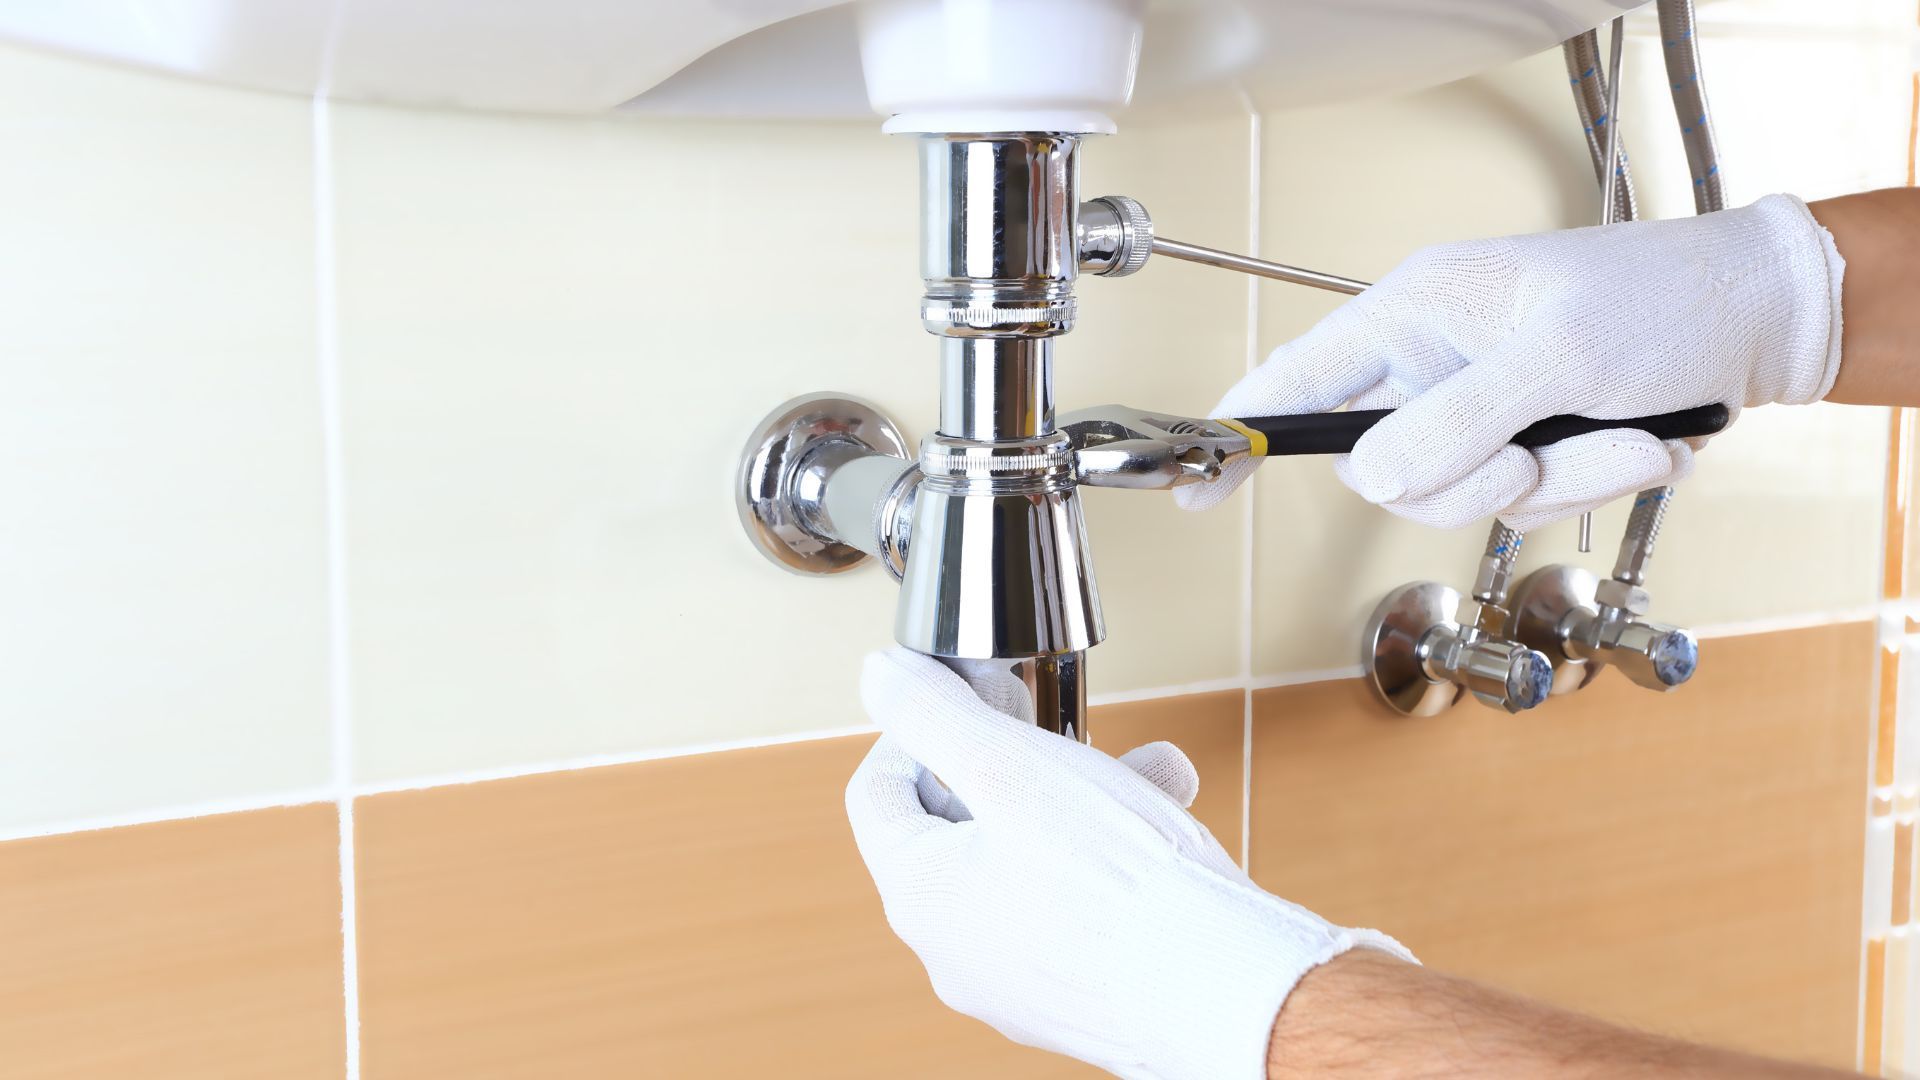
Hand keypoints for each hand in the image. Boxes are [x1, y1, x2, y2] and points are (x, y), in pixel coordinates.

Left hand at [846, 648, 1410, 1079]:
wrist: (1232, 992)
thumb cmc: (1122, 889)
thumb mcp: (1012, 766)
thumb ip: (934, 713)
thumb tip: (882, 677)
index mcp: (924, 899)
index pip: (878, 795)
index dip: (915, 730)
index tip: (966, 697)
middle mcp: (961, 953)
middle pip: (960, 827)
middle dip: (1017, 758)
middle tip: (1053, 724)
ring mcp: (1022, 981)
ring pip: (1031, 860)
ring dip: (1079, 797)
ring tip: (1140, 764)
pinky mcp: (1084, 993)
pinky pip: (1079, 904)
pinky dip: (1111, 853)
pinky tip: (1164, 813)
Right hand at [1177, 193, 1844, 529]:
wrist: (1760, 321)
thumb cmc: (1664, 299)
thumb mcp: (1561, 357)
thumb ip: (1459, 419)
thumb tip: (1373, 475)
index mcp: (1416, 312)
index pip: (1295, 379)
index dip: (1239, 432)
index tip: (1195, 489)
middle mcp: (1433, 363)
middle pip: (1383, 470)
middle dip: (1471, 481)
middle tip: (1539, 454)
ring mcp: (1478, 409)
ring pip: (1458, 498)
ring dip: (1554, 486)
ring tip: (1627, 438)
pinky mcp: (1525, 445)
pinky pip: (1518, 505)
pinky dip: (1588, 486)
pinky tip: (1640, 441)